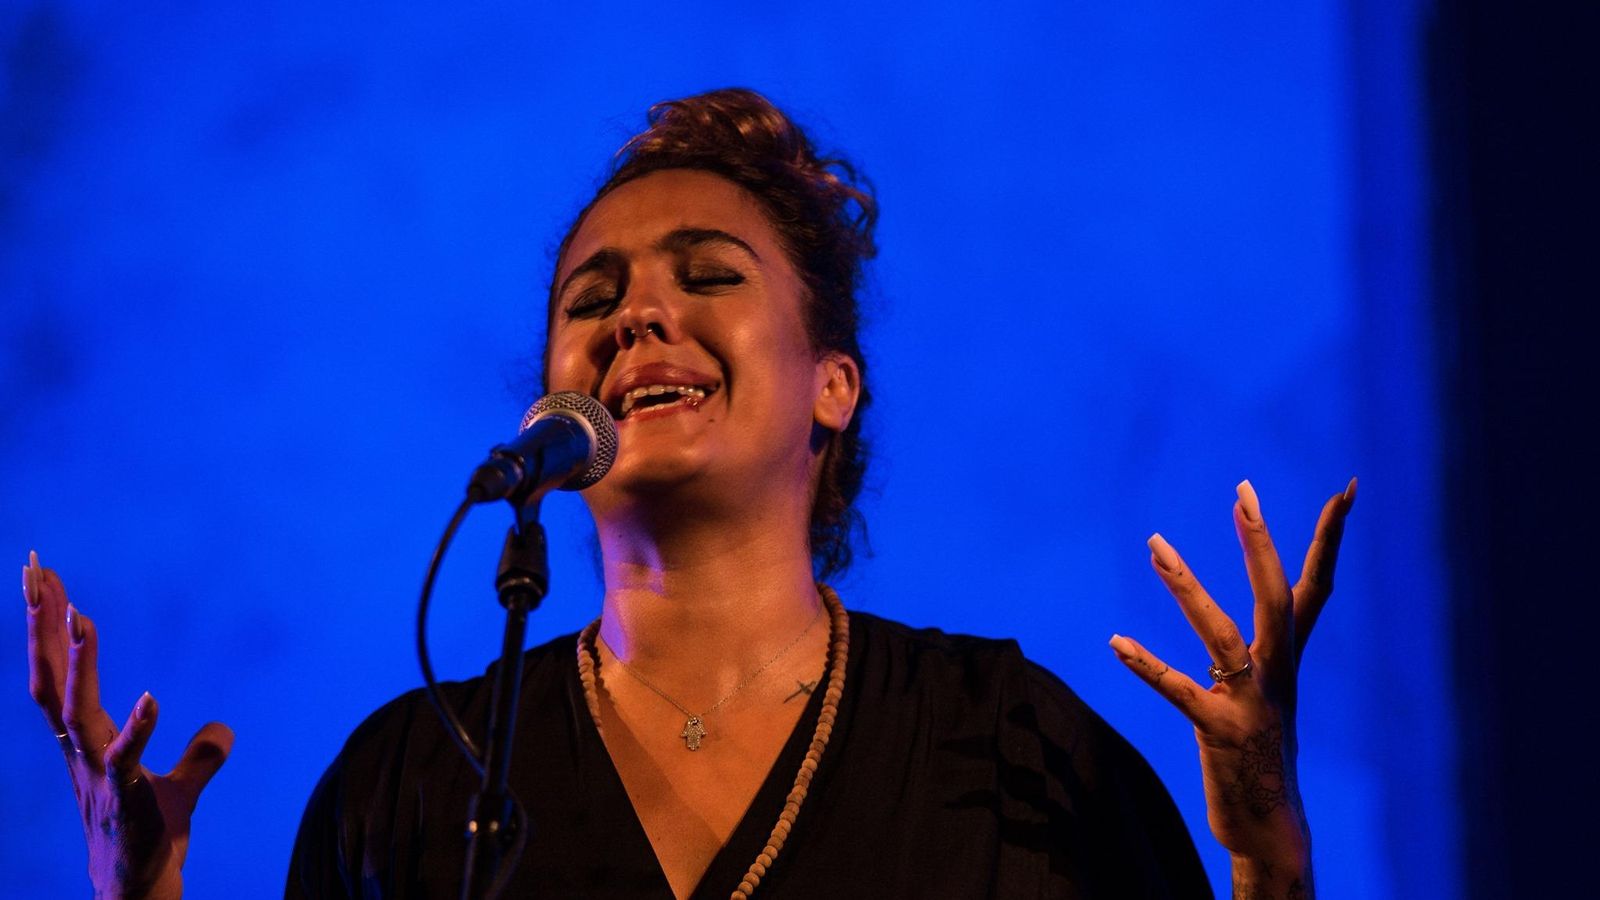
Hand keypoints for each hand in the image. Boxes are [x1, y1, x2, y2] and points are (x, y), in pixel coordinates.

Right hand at [24, 551, 233, 899]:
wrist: (139, 888)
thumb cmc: (150, 835)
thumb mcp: (182, 786)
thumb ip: (201, 755)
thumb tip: (223, 730)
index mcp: (86, 739)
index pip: (55, 672)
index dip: (46, 626)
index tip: (42, 577)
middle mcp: (81, 749)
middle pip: (49, 677)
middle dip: (41, 625)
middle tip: (36, 572)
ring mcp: (97, 772)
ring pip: (75, 710)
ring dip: (79, 664)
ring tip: (82, 616)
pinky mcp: (124, 797)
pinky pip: (125, 758)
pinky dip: (137, 727)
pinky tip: (153, 697)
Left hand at [1109, 479, 1354, 886]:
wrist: (1270, 829)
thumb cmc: (1258, 758)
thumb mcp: (1262, 697)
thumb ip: (1248, 656)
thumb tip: (1229, 625)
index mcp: (1288, 661)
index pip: (1316, 587)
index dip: (1330, 539)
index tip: (1345, 489)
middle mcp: (1278, 675)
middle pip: (1278, 595)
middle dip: (1261, 541)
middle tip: (1244, 488)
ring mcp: (1252, 704)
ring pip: (1222, 633)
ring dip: (1186, 586)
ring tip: (1155, 543)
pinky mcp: (1220, 732)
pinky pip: (1179, 690)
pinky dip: (1146, 665)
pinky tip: (1116, 641)